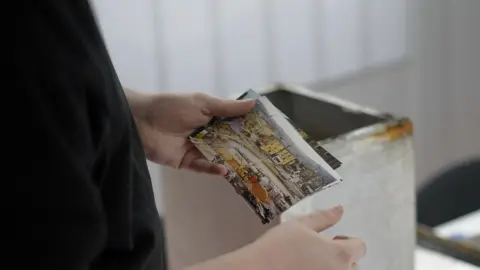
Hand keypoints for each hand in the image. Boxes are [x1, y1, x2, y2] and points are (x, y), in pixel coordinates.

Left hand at [127, 90, 254, 174]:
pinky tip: (225, 169)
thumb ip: (227, 107)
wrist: (140, 121)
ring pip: (218, 156)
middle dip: (244, 148)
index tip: (266, 134)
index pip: (234, 124)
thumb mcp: (202, 103)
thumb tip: (254, 103)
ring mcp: (196, 148)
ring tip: (250, 167)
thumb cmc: (171, 107)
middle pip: (228, 142)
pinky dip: (213, 168)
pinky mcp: (185, 162)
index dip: (248, 128)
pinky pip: (202, 167)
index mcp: (210, 117)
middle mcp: (205, 133)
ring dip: (231, 160)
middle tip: (264, 155)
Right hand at [188, 206, 365, 269]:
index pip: (360, 247)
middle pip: (353, 264)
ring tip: (311, 262)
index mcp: (340, 254)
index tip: (333, 239)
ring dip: (332, 267)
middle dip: (342, 257)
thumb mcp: (300, 225)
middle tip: (319, 251)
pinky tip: (303, 268)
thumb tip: (340, 209)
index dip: (349, 241)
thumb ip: (323, 218)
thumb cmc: (280, 245)